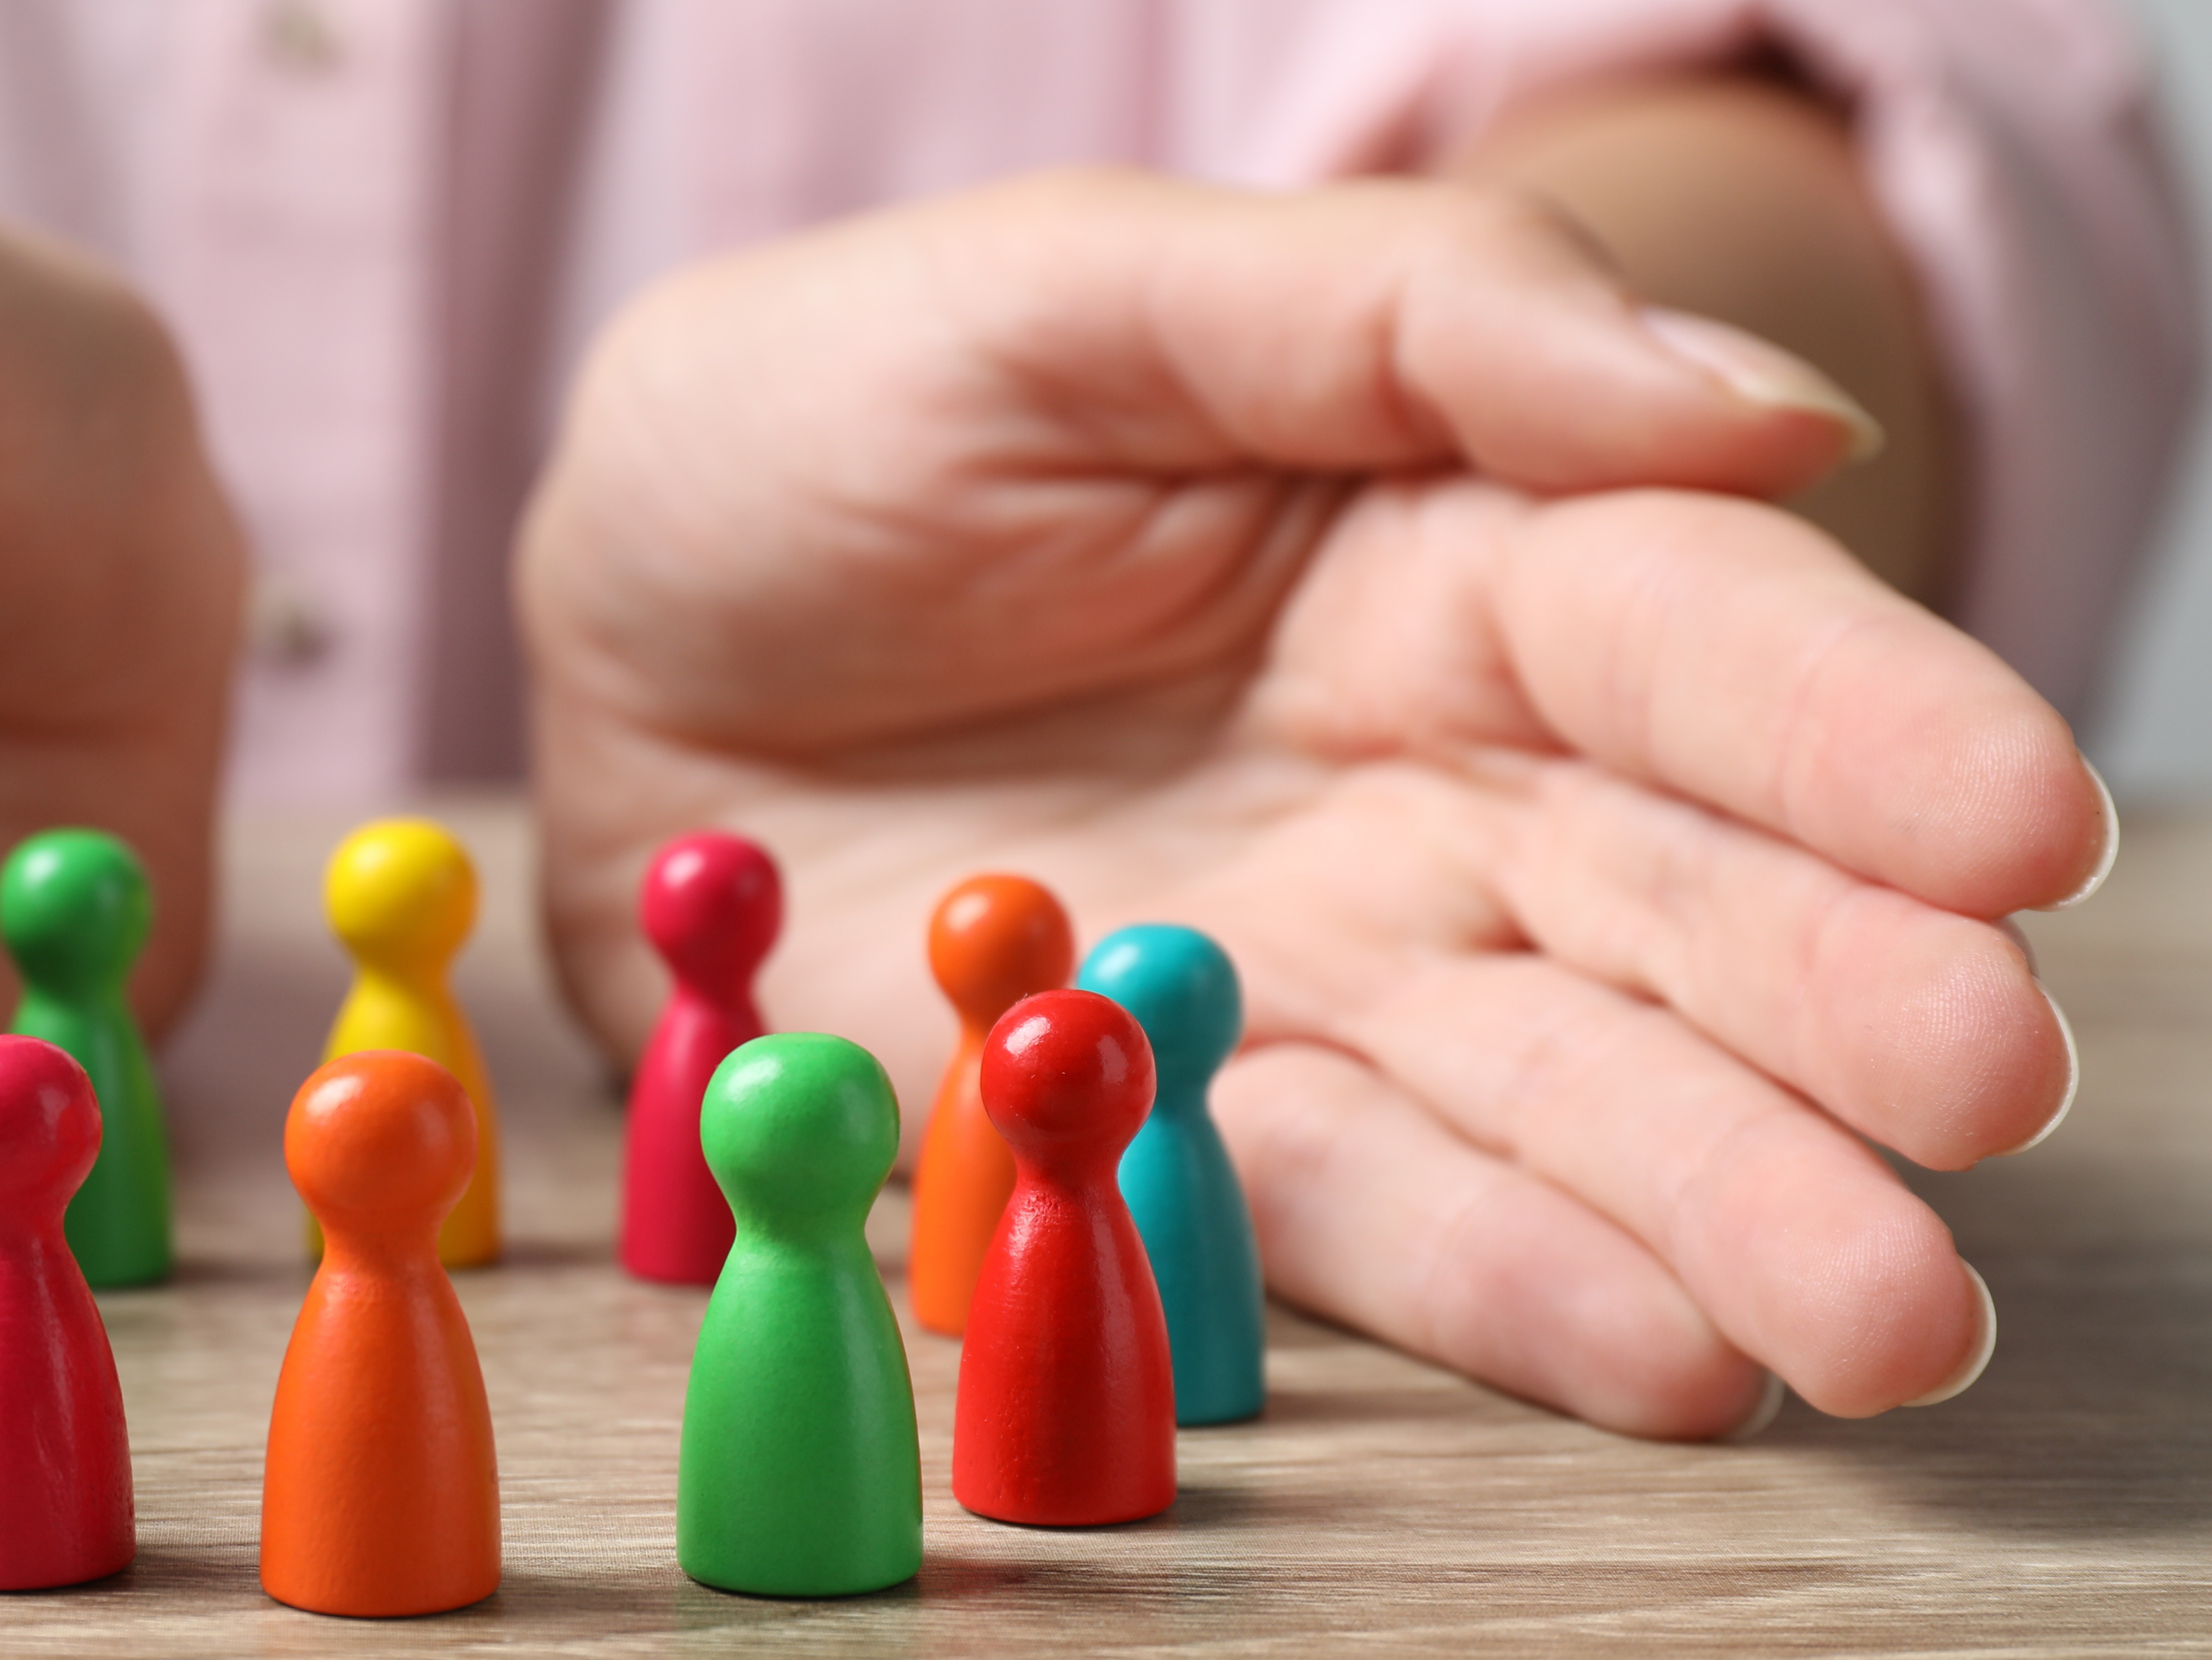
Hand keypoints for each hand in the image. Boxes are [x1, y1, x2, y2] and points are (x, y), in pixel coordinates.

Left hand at [521, 170, 2098, 1437]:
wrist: (612, 624)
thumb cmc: (828, 421)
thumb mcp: (1065, 296)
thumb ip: (1404, 322)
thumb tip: (1761, 415)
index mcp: (1454, 558)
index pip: (1698, 642)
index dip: (1861, 730)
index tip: (2015, 824)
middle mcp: (1436, 790)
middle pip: (1682, 902)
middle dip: (1843, 1006)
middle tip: (1982, 1093)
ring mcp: (1319, 979)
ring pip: (1564, 1097)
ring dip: (1728, 1205)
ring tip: (1883, 1316)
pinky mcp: (1171, 1133)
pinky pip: (1347, 1221)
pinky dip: (1497, 1292)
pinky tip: (1666, 1359)